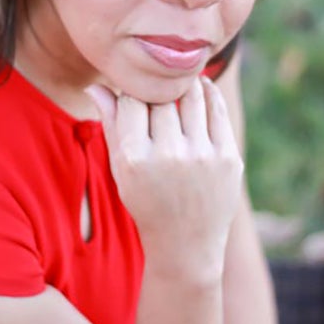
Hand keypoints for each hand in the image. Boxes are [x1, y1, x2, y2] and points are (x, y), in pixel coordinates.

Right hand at [86, 77, 243, 282]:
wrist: (186, 245)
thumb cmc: (146, 200)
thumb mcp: (120, 168)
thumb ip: (110, 124)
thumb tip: (94, 86)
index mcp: (134, 159)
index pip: (130, 100)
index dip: (132, 92)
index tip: (135, 94)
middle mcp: (168, 156)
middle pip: (161, 96)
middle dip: (158, 88)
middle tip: (159, 85)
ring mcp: (202, 156)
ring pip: (192, 95)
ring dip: (186, 82)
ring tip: (181, 79)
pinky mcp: (228, 157)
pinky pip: (217, 110)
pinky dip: (209, 92)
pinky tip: (202, 87)